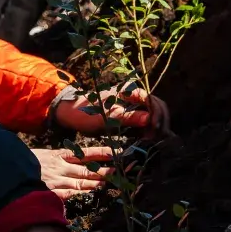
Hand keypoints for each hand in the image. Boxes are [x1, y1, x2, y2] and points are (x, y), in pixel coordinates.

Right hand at [33, 146, 113, 196]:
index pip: (84, 153)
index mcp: (59, 155)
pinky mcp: (51, 192)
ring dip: (95, 183)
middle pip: (86, 169)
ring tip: (108, 182)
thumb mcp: (42, 154)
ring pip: (80, 182)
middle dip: (102, 170)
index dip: (100, 152)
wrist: (9, 172)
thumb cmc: (25, 162)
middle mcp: (60, 167)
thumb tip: (74, 156)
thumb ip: (57, 156)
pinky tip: (89, 192)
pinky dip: (79, 193)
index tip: (114, 151)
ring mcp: (56, 181)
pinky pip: (68, 194)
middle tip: (116, 170)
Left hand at [53, 85, 170, 137]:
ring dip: (156, 126)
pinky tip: (147, 139)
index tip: (155, 132)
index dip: (157, 116)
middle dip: (160, 122)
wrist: (70, 113)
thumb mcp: (105, 117)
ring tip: (153, 141)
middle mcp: (132, 95)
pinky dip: (148, 129)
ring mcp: (131, 104)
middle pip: (156, 106)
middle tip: (157, 139)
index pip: (153, 101)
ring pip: (152, 113)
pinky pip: (144, 120)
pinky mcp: (128, 113)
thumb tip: (149, 119)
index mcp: (128, 90)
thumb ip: (127, 117)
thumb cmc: (85, 112)